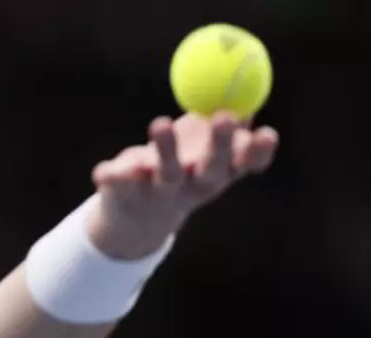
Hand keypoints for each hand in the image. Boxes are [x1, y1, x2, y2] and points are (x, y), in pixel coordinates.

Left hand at [87, 111, 278, 259]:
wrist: (137, 217)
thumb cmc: (178, 169)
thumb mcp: (203, 149)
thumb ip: (224, 124)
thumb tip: (247, 86)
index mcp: (215, 175)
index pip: (244, 167)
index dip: (257, 153)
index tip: (267, 132)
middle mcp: (192, 187)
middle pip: (211, 170)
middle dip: (221, 146)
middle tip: (225, 116)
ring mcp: (159, 193)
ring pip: (166, 174)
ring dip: (166, 149)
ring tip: (160, 123)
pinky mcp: (125, 196)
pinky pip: (118, 182)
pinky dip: (111, 176)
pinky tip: (103, 172)